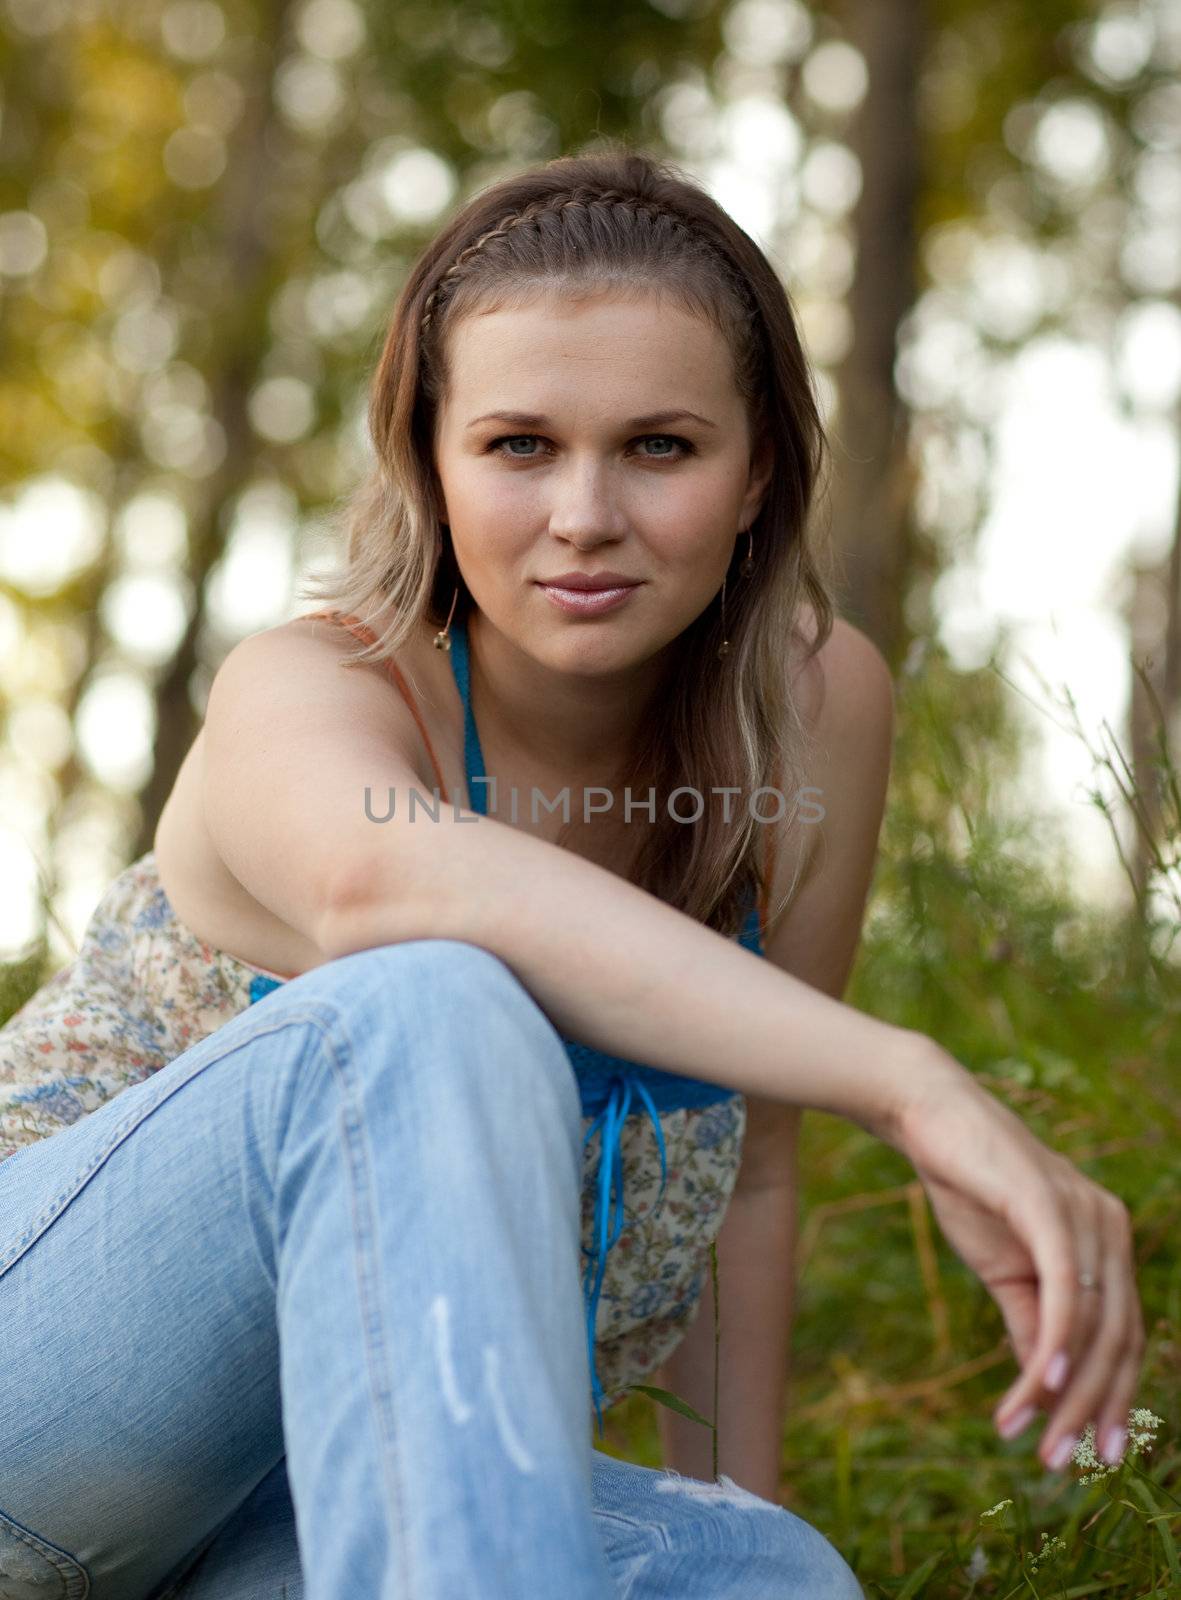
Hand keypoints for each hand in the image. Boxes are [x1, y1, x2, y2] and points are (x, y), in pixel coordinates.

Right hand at [883, 1046, 1145, 1472]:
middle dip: (1092, 1411)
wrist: (927, 1117)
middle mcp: (1110, 1228)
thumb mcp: (1006, 1269)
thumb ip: (1032, 1323)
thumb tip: (1047, 1393)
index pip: (1125, 1337)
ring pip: (1094, 1325)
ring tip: (1033, 1440)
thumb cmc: (969, 1187)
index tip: (1091, 1455)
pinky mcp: (1048, 1204)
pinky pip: (1065, 1289)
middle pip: (1119, 1341)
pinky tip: (1038, 1389)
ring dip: (1066, 1393)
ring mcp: (1084, 1214)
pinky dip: (1056, 1344)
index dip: (1113, 1400)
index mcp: (1107, 1242)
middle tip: (1057, 1463)